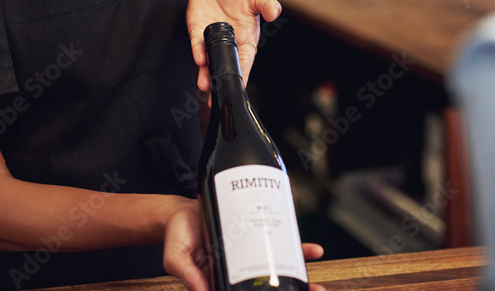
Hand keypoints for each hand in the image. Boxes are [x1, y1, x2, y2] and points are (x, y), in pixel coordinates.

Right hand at [163, 199, 326, 290]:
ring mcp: (249, 257)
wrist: (180, 211)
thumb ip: (189, 276)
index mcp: (221, 282)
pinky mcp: (255, 239)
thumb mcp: (176, 257)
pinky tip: (314, 251)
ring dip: (300, 279)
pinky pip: (278, 247)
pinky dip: (297, 249)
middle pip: (267, 290)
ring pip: (278, 273)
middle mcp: (239, 273)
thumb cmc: (177, 235)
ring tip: (317, 288)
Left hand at [187, 0, 280, 90]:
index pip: (245, 61)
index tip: (240, 88)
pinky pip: (197, 43)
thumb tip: (274, 13)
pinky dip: (198, 51)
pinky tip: (200, 59)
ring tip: (204, 86)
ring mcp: (210, 39)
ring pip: (207, 60)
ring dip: (205, 74)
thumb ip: (267, 4)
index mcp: (246, 40)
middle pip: (224, 66)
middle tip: (216, 99)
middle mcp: (227, 44)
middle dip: (219, 82)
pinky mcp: (197, 30)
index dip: (243, 74)